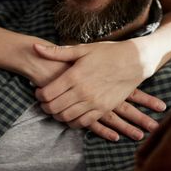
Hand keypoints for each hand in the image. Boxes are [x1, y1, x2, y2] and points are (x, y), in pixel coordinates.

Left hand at [32, 42, 166, 141]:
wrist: (134, 61)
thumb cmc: (107, 53)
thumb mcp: (82, 49)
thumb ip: (57, 52)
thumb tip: (35, 47)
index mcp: (74, 76)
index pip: (47, 94)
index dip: (39, 95)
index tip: (39, 92)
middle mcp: (82, 92)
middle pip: (54, 108)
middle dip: (45, 107)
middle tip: (44, 102)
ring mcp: (93, 103)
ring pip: (66, 118)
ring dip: (57, 115)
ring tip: (57, 108)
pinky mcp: (103, 109)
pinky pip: (83, 123)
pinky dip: (73, 122)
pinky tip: (71, 115)